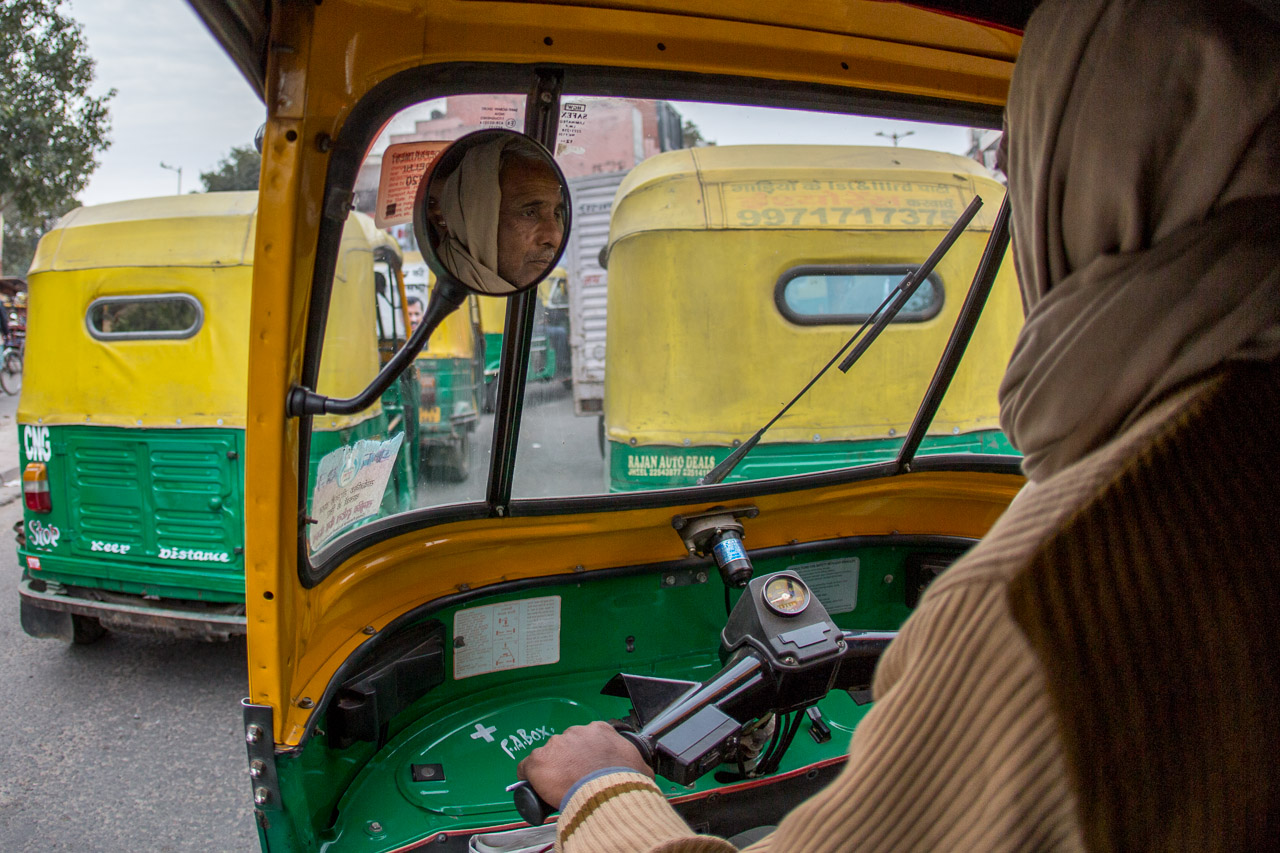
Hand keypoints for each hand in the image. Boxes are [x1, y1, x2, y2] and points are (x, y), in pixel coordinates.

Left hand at [516, 721, 653, 806]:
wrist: (608, 794)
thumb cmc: (624, 782)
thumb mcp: (639, 767)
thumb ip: (637, 765)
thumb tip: (641, 772)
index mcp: (600, 730)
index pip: (588, 738)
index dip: (586, 754)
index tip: (587, 767)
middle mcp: (576, 732)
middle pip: (567, 746)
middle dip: (570, 760)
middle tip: (575, 779)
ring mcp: (556, 744)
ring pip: (549, 756)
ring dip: (553, 768)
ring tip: (559, 787)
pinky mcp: (539, 759)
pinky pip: (527, 767)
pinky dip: (530, 776)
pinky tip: (535, 787)